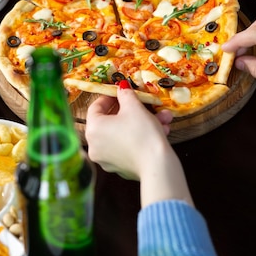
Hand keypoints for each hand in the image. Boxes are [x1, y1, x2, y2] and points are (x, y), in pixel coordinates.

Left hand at [85, 82, 192, 207]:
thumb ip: (125, 94)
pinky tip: (160, 132)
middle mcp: (94, 146)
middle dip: (133, 111)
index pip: (95, 107)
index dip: (110, 97)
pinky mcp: (119, 168)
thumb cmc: (142, 132)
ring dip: (142, 124)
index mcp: (93, 129)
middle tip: (145, 104)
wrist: (157, 165)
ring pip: (123, 134)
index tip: (122, 93)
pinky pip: (127, 147)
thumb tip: (121, 88)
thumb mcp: (134, 107)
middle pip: (112, 121)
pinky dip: (140, 139)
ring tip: (162, 119)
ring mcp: (105, 159)